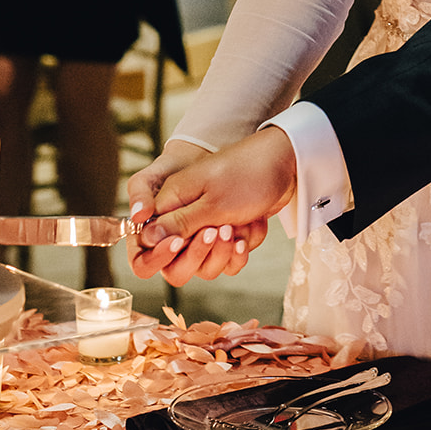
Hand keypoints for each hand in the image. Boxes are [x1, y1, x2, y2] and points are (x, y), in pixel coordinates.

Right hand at [126, 141, 240, 282]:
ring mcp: (209, 228)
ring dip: (225, 251)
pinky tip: (253, 226)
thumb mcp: (211, 202)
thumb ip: (178, 223)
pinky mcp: (230, 234)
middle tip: (219, 230)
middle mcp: (186, 218)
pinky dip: (244, 246)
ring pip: (206, 266)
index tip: (180, 242)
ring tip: (239, 226)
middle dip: (200, 254)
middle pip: (177, 264)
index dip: (160, 252)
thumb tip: (145, 238)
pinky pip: (229, 259)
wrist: (284, 163)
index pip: (148, 243)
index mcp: (172, 203)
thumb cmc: (245, 175)